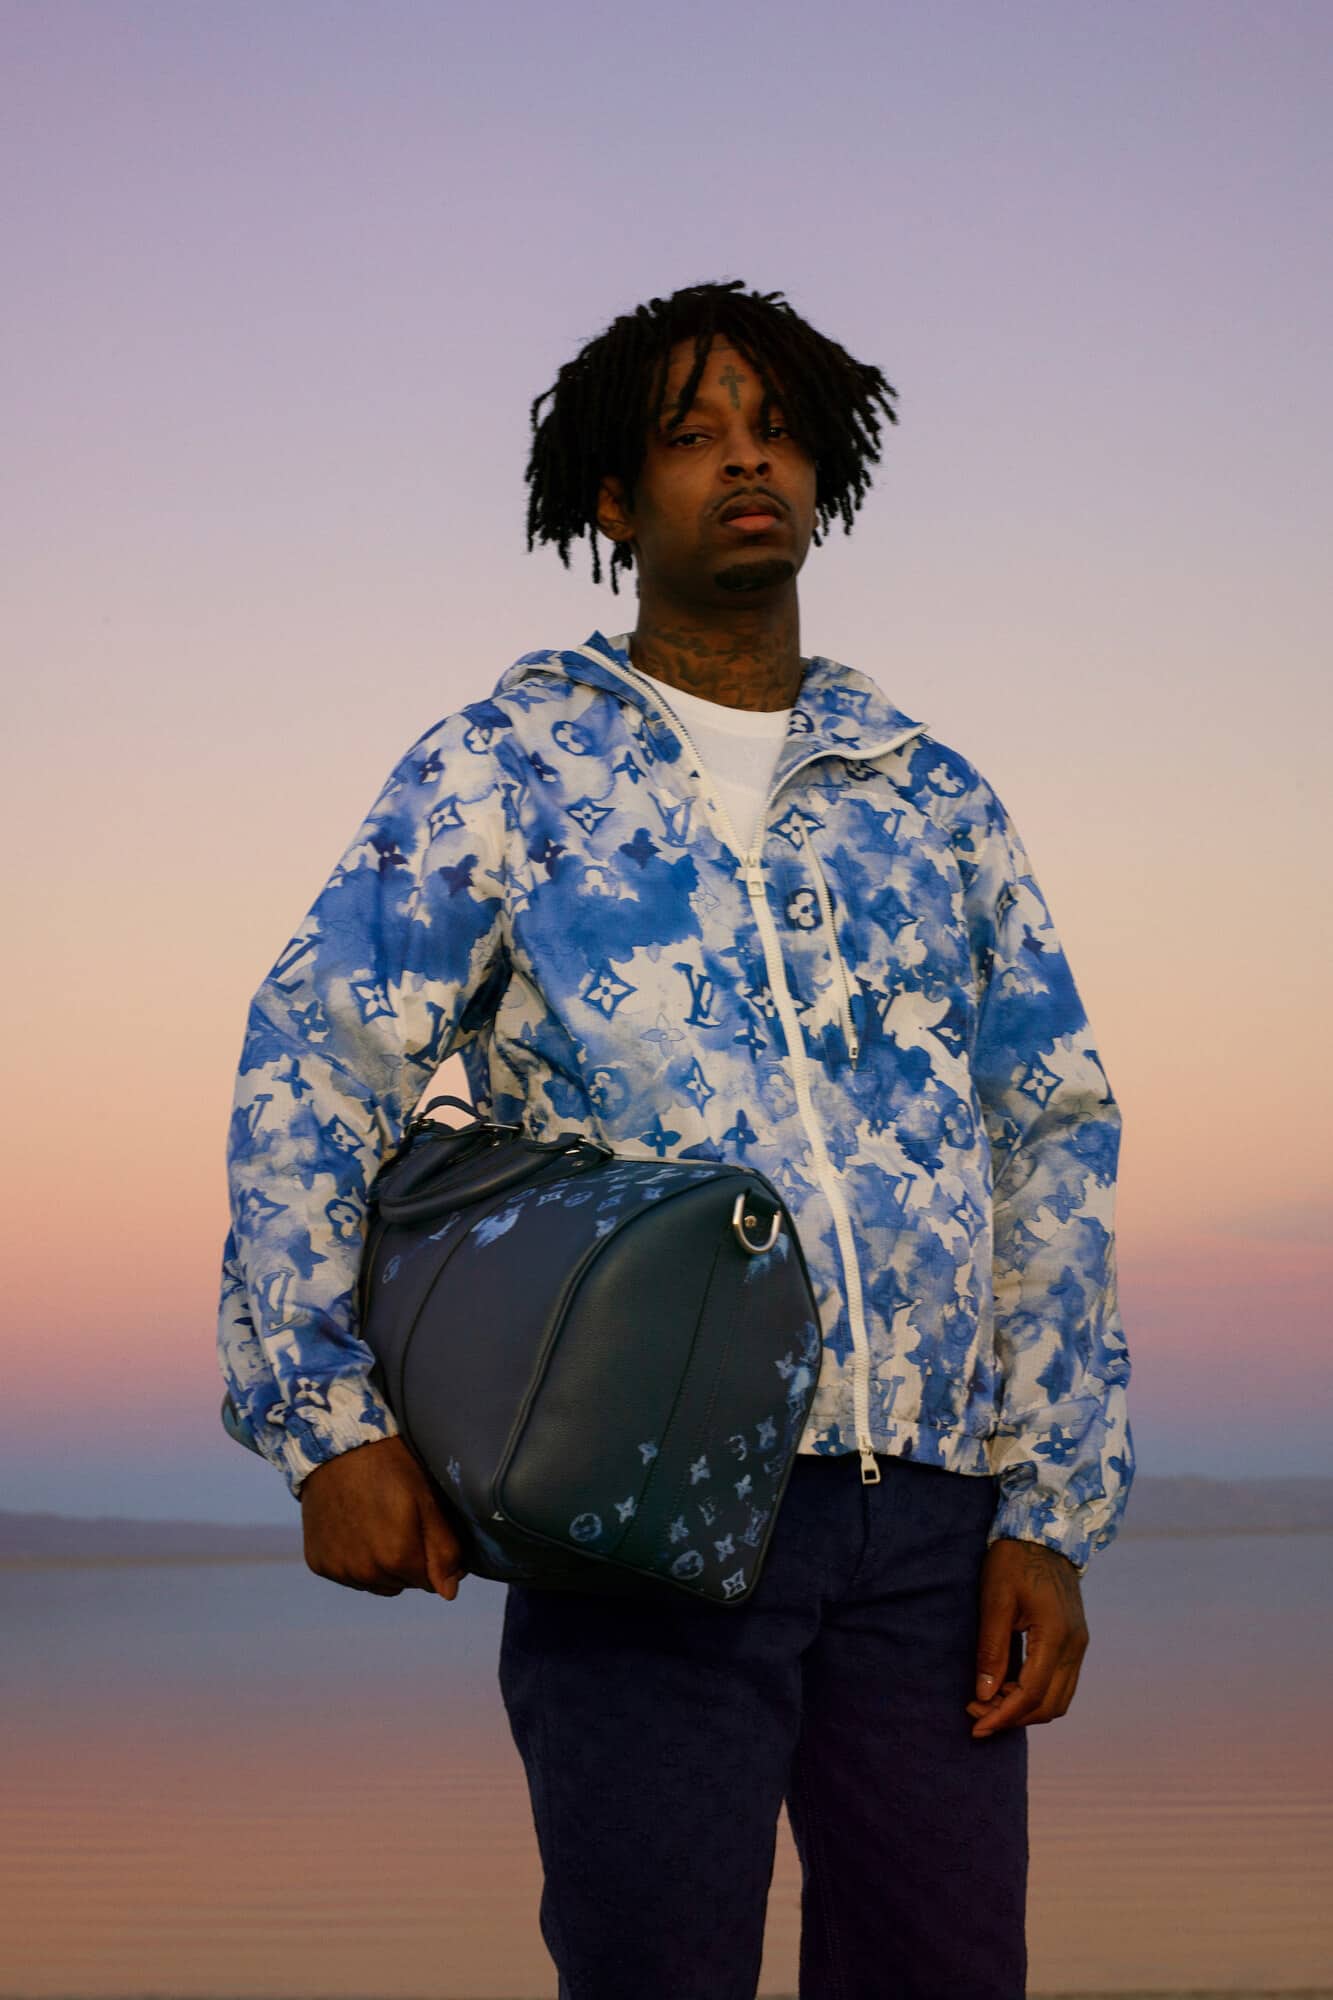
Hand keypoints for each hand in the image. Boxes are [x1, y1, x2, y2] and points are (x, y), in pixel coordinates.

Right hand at [298, 1434, 468, 1601]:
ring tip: (376, 1524)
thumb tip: (449, 1592)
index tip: (423, 1529)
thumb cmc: (388, 1468)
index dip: (432, 1557)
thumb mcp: (427, 1500)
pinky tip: (354, 1529)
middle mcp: (365, 1573)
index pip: (430, 1582)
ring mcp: (339, 1570)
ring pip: (375, 1583)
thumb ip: (444, 1550)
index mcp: (397, 1558)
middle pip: (402, 1584)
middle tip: (399, 1521)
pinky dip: (354, 1559)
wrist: (335, 1448)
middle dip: (406, 1561)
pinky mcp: (319, 1564)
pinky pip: (347, 1575)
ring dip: (380, 1565)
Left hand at [966, 1537, 1087, 1737]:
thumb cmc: (1013, 1561)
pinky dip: (1035, 1694)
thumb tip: (984, 1696)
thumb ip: (992, 1650)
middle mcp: (1075, 1646)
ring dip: (1025, 1709)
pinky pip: (1060, 1683)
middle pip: (1050, 1705)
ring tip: (989, 1702)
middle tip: (977, 1713)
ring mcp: (1079, 1644)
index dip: (1003, 1716)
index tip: (975, 1726)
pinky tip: (1008, 1687)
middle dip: (1013, 1717)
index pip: (1032, 1694)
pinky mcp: (1075, 1641)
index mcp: (1056, 1635)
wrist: (1044, 1533)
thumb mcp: (994, 1601)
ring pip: (1059, 1699)